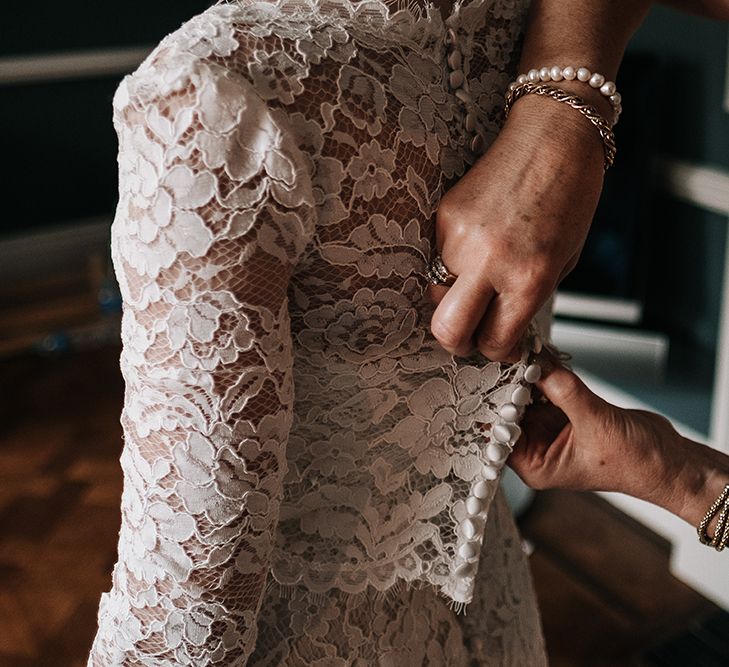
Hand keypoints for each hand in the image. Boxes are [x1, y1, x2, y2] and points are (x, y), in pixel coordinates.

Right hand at [428, 94, 605, 361]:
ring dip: (454, 296)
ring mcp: (460, 239)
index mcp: (529, 278)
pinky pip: (436, 259)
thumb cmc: (569, 196)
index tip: (499, 343)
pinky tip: (475, 243)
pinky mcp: (443, 217)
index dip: (496, 350)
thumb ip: (528, 298)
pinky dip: (451, 262)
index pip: (494, 341)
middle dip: (458, 342)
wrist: (553, 137)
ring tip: (477, 278)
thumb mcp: (563, 260)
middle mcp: (490, 262)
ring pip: (437, 294)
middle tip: (471, 334)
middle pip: (448, 331)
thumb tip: (499, 326)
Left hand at [508, 350, 684, 508]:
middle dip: (510, 385)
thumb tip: (540, 363)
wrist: (668, 459)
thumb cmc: (635, 461)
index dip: (494, 405)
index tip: (491, 376)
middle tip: (508, 356)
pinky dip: (545, 374)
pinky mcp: (564, 413)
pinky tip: (543, 357)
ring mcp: (549, 429)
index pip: (498, 433)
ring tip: (525, 350)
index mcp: (535, 465)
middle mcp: (536, 448)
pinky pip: (546, 389)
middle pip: (509, 412)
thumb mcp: (596, 423)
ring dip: (528, 376)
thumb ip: (565, 392)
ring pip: (526, 397)